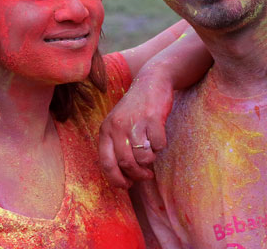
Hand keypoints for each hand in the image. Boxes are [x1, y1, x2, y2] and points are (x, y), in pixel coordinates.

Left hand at [99, 72, 173, 187]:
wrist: (151, 81)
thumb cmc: (135, 109)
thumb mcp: (118, 124)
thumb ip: (117, 146)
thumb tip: (123, 177)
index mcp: (106, 130)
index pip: (106, 164)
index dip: (117, 179)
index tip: (127, 185)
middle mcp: (117, 126)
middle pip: (126, 163)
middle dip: (138, 174)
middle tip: (146, 175)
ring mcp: (134, 122)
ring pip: (142, 157)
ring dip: (150, 160)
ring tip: (152, 153)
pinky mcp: (152, 118)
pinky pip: (158, 145)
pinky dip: (161, 146)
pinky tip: (159, 137)